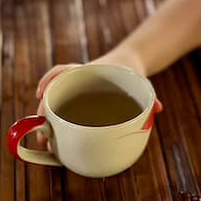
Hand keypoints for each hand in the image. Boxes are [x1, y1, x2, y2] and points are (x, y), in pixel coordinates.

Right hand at [34, 61, 162, 148]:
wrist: (128, 62)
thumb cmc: (133, 75)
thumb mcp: (140, 84)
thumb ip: (150, 97)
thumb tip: (158, 109)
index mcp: (92, 71)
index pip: (65, 71)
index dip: (50, 81)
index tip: (41, 95)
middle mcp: (78, 78)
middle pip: (53, 89)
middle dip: (44, 110)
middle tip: (44, 134)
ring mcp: (75, 86)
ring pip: (52, 98)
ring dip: (44, 117)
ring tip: (45, 139)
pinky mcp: (76, 93)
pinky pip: (59, 102)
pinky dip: (52, 115)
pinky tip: (49, 131)